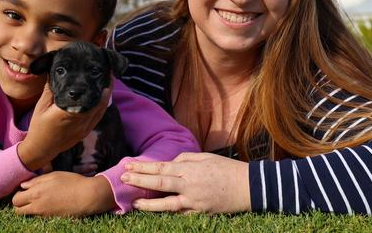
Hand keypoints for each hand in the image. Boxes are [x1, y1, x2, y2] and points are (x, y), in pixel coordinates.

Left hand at [13, 172, 114, 216]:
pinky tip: (48, 204)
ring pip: (27, 215)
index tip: (24, 190)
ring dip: (28, 209)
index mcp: (36, 193)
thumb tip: (23, 185)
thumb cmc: (72, 182)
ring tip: (38, 201)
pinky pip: (38, 217)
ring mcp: (44, 214)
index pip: (16, 199)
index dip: (18, 195)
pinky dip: (39, 212)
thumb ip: (36, 181)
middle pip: (17, 210)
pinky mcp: (51, 219)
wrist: (88, 196)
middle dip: (19, 204)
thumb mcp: (54, 175)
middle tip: (27, 198)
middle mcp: (37, 206)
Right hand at [18, 82, 111, 170]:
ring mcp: (84, 129)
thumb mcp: (41, 107)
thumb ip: (49, 90)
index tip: (100, 74)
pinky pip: (97, 118)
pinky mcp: (85, 132)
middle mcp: (79, 122)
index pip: (87, 98)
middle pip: (98, 103)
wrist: (41, 149)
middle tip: (109, 75)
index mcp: (68, 114)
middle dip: (105, 89)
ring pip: (100, 111)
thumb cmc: (39, 128)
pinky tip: (103, 99)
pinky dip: (102, 108)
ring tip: (109, 84)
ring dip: (106, 98)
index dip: (96, 87)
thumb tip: (54, 73)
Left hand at [120, 152, 250, 213]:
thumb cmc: (226, 169)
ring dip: (149, 204)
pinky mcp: (200, 213)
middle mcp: (189, 185)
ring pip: (167, 204)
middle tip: (122, 179)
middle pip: (159, 183)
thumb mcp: (205, 157)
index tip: (128, 165)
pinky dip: (168, 213)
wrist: (248, 187)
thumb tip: (169, 163)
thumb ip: (185, 158)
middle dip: (139, 181)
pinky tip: (156, 212)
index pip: (161, 167)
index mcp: (190, 169)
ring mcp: (194, 201)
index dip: (143, 167)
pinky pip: (180, 214)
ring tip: (134, 203)